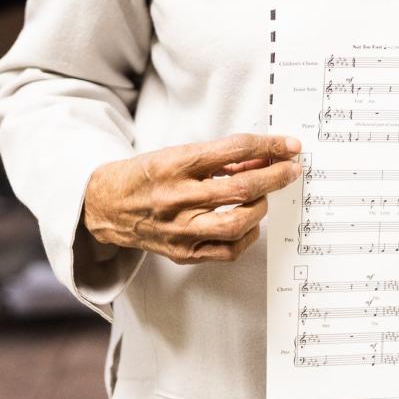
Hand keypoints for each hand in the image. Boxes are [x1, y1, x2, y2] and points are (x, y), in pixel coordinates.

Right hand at [83, 133, 301, 264]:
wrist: (106, 206)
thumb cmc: (145, 175)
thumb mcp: (176, 153)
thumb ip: (218, 158)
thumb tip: (261, 157)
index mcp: (175, 164)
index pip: (234, 150)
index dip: (268, 146)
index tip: (289, 145)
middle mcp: (177, 197)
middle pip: (242, 188)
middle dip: (276, 177)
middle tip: (292, 169)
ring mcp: (180, 229)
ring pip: (238, 223)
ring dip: (262, 207)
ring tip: (265, 196)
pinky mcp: (182, 253)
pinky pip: (228, 250)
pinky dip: (247, 236)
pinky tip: (249, 222)